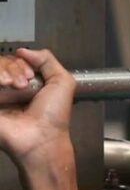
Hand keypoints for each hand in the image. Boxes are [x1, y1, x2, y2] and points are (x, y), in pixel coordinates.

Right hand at [0, 48, 75, 165]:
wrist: (41, 138)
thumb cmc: (54, 116)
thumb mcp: (63, 82)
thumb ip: (47, 60)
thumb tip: (24, 51)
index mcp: (28, 83)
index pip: (15, 60)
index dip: (23, 62)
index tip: (31, 74)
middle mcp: (10, 88)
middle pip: (2, 62)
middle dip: (14, 67)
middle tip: (23, 82)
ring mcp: (0, 95)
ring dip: (4, 71)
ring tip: (13, 85)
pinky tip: (4, 85)